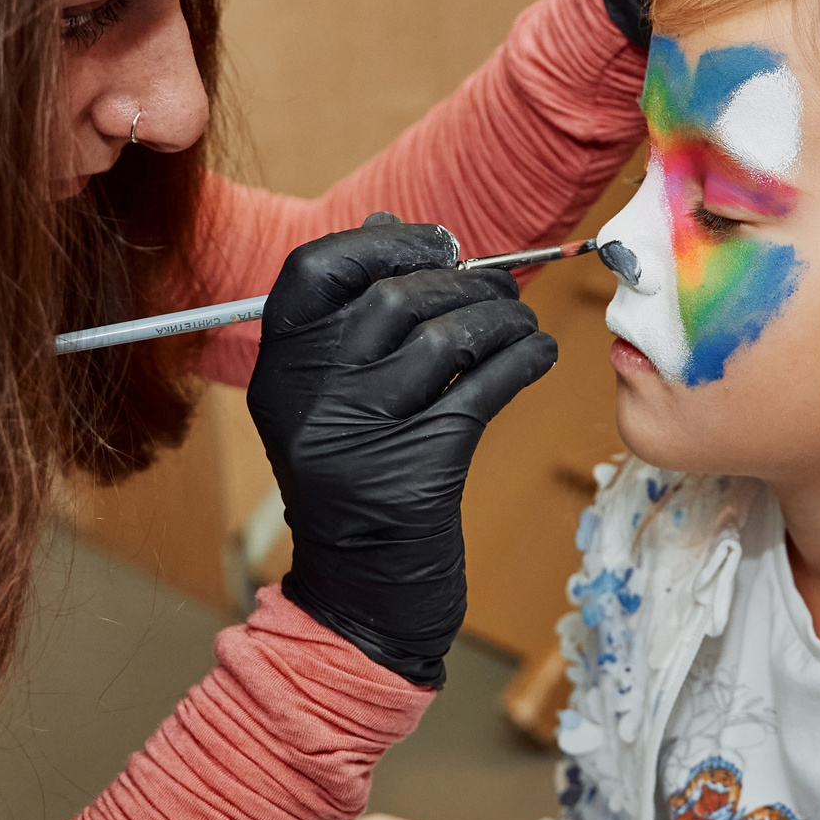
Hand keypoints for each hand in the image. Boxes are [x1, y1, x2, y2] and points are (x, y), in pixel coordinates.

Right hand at [247, 213, 558, 688]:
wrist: (362, 596)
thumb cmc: (357, 481)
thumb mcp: (329, 397)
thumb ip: (350, 314)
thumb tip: (390, 223)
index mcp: (279, 369)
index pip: (314, 268)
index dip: (380, 243)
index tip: (436, 245)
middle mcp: (309, 396)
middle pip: (395, 297)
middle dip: (463, 283)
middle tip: (500, 291)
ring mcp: (359, 435)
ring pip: (446, 338)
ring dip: (502, 319)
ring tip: (522, 324)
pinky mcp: (417, 472)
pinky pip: (485, 389)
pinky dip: (524, 361)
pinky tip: (541, 355)